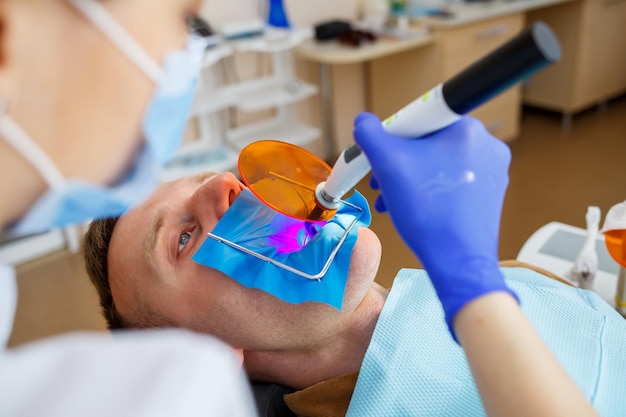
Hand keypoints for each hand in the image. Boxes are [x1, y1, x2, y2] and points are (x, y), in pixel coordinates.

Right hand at [353, 112, 516, 332]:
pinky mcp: (490, 193)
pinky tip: (412, 207)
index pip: (420, 116)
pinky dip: (429, 189)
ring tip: (392, 198)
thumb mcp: (388, 165)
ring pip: (439, 162)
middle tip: (381, 179)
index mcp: (467, 129)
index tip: (381, 152)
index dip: (394, 134)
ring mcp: (492, 170)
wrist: (458, 261)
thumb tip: (364, 123)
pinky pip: (452, 180)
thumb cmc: (428, 212)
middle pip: (429, 141)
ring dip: (410, 177)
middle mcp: (486, 144)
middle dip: (399, 160)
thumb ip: (371, 135)